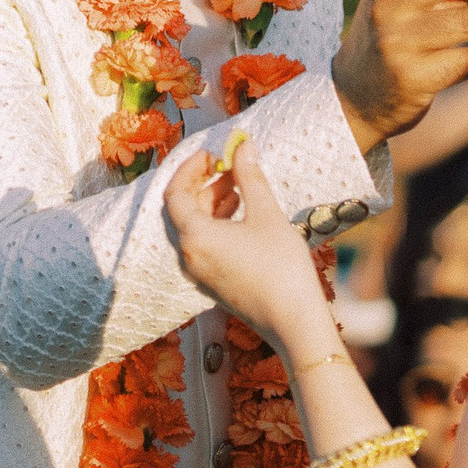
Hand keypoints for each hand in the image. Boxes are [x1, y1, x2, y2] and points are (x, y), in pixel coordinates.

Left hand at [165, 138, 337, 358]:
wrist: (293, 321)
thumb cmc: (281, 267)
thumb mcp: (266, 215)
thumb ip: (249, 178)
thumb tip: (242, 146)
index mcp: (195, 237)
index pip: (174, 193)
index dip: (189, 168)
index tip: (211, 154)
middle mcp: (189, 256)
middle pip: (183, 210)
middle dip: (203, 184)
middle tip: (228, 166)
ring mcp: (199, 272)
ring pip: (194, 227)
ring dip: (211, 203)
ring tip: (239, 187)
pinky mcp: (212, 282)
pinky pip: (204, 244)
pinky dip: (217, 224)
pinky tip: (242, 214)